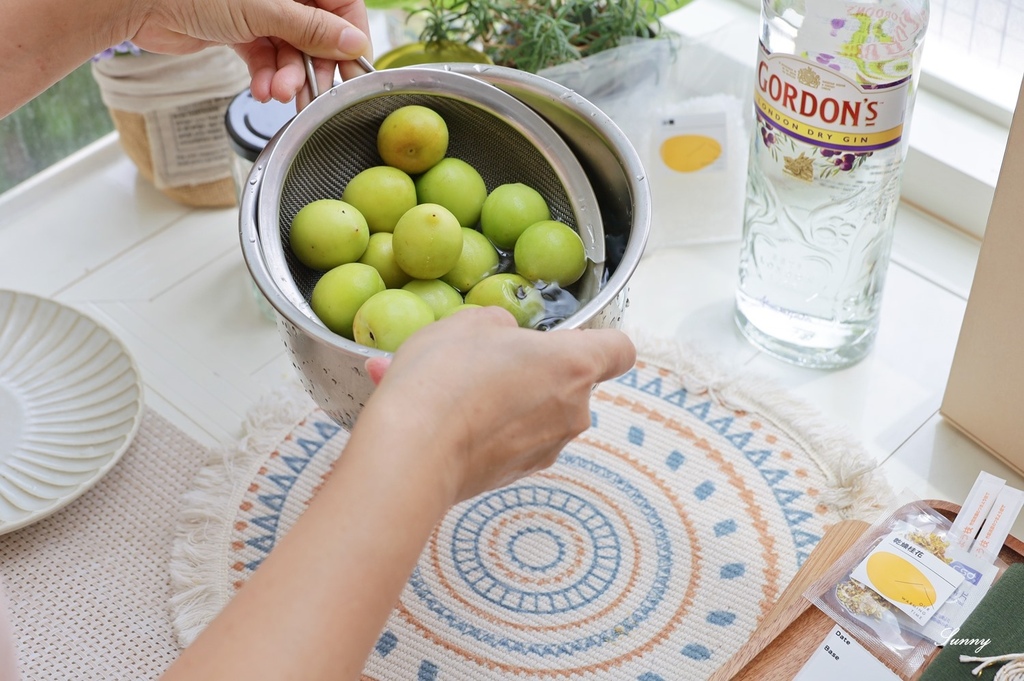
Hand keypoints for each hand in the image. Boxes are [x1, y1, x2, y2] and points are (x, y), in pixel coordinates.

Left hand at [127, 0, 370, 107]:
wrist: (137, 1)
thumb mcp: (264, 10)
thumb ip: (311, 30)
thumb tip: (353, 44)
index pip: (342, 6)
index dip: (349, 39)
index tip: (350, 69)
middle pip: (317, 34)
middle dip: (312, 67)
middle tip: (311, 94)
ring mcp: (260, 11)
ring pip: (291, 51)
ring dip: (287, 78)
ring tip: (277, 94)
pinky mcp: (240, 31)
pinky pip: (267, 59)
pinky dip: (266, 78)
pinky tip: (260, 90)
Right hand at [354, 306, 635, 505]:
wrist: (412, 450)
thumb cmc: (446, 375)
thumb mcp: (468, 323)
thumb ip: (500, 326)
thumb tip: (506, 338)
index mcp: (573, 364)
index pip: (619, 350)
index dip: (598, 341)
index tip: (567, 339)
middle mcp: (573, 411)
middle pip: (571, 383)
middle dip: (535, 371)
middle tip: (486, 362)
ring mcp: (547, 448)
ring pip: (537, 414)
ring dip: (507, 401)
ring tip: (452, 392)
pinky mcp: (517, 476)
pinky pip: (511, 441)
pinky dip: (488, 430)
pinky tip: (444, 420)